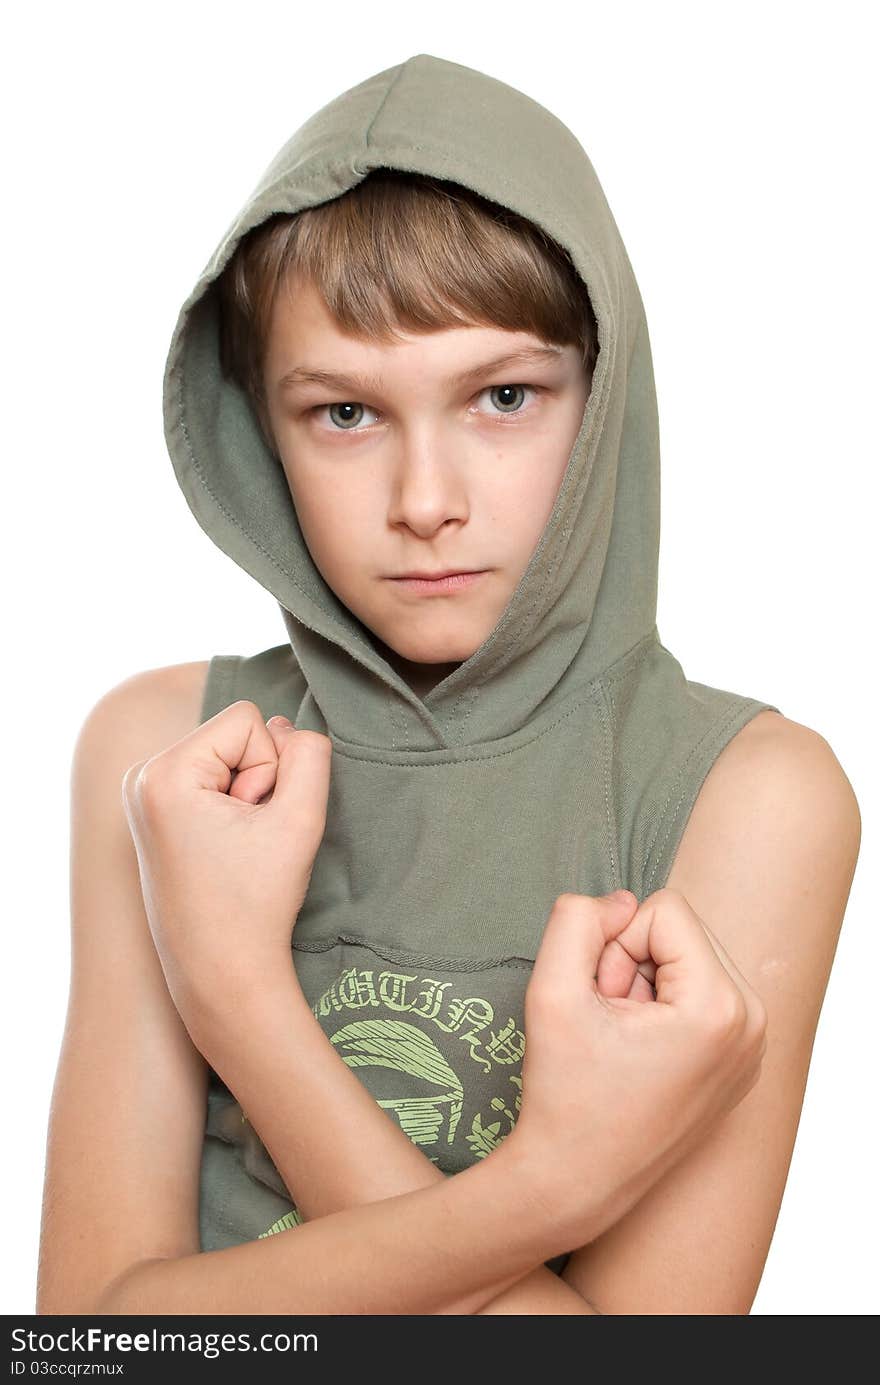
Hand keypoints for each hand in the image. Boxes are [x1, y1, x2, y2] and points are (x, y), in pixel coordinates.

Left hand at [121, 701, 331, 1032]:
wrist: (220, 973)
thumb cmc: (256, 903)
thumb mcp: (301, 818)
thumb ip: (310, 755)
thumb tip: (287, 727)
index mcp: (162, 773)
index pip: (249, 720)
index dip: (271, 768)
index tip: (253, 824)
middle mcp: (140, 777)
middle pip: (234, 735)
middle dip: (255, 781)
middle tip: (244, 842)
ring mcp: (142, 795)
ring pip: (227, 756)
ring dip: (246, 796)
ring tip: (235, 848)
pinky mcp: (153, 812)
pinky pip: (212, 778)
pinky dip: (230, 807)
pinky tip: (225, 850)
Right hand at [511, 888, 767, 1247]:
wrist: (576, 1183)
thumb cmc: (565, 1096)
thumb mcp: (551, 991)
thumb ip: (577, 920)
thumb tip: (619, 901)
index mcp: (721, 1007)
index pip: (663, 910)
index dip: (615, 945)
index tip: (602, 1001)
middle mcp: (753, 1024)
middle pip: (681, 931)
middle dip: (633, 963)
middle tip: (610, 1024)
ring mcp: (753, 1046)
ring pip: (687, 958)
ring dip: (643, 985)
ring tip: (622, 1039)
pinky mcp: (741, 1059)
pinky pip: (697, 991)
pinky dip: (661, 1008)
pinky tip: (639, 1053)